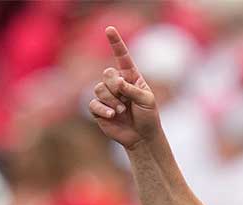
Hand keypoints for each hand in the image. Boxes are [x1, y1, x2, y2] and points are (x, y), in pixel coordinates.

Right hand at [90, 27, 160, 148]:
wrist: (142, 137)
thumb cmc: (148, 117)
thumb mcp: (147, 101)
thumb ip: (132, 89)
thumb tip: (116, 82)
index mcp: (130, 77)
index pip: (122, 57)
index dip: (116, 43)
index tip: (109, 29)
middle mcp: (117, 84)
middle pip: (107, 74)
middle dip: (115, 86)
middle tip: (125, 100)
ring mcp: (107, 96)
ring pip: (99, 88)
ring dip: (111, 100)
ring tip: (121, 111)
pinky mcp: (99, 109)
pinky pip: (93, 103)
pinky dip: (103, 109)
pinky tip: (112, 115)